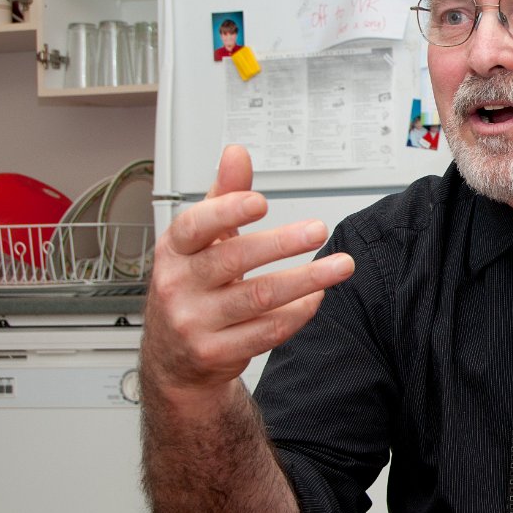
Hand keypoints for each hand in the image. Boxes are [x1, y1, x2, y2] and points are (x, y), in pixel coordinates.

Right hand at [141, 144, 354, 395]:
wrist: (173, 359)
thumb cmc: (192, 288)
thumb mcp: (199, 242)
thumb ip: (222, 197)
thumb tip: (236, 153)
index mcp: (173, 250)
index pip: (194, 226)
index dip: (226, 211)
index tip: (261, 201)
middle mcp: (177, 285)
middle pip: (233, 260)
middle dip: (281, 244)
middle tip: (318, 229)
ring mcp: (194, 322)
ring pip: (258, 297)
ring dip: (305, 280)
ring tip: (339, 266)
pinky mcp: (215, 352)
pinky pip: (266, 331)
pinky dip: (296, 313)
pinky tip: (316, 297)